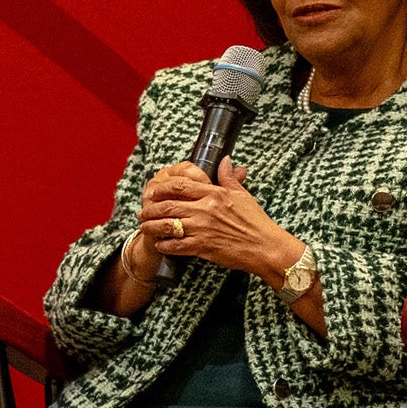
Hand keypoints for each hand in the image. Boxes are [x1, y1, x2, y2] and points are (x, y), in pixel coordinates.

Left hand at [138, 160, 304, 280]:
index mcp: (214, 194)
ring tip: (143, 227)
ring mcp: (202, 229)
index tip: (152, 191)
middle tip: (141, 212)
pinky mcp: (202, 247)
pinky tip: (159, 244)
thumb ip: (229, 178)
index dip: (161, 188)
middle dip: (150, 209)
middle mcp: (205, 210)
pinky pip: (175, 245)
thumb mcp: (242, 195)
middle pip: (167, 206)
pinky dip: (164, 245)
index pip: (180, 186)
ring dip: (151, 227)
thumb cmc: (256, 221)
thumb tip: (226, 160)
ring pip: (167, 226)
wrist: (265, 247)